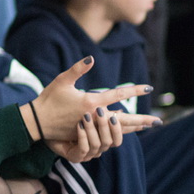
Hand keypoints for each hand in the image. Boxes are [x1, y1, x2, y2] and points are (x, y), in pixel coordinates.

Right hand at [21, 56, 160, 141]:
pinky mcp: (85, 135)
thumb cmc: (48, 99)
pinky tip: (125, 130)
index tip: (148, 88)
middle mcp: (93, 117)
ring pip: (117, 130)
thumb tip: (92, 58)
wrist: (36, 121)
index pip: (117, 95)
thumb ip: (78, 69)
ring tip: (146, 126)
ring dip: (133, 128)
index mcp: (90, 102)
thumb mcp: (62, 80)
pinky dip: (118, 133)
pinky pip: (107, 135)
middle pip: (123, 120)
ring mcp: (90, 128)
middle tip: (157, 121)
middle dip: (142, 120)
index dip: (134, 91)